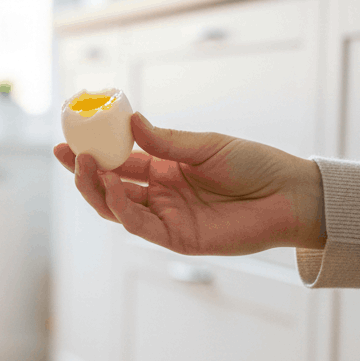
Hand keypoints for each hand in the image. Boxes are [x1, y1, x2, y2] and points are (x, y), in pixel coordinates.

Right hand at [53, 113, 325, 255]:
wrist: (290, 195)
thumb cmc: (255, 166)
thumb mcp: (206, 146)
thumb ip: (167, 141)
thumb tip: (132, 122)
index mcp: (165, 169)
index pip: (119, 161)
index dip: (93, 152)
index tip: (69, 138)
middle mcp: (160, 195)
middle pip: (110, 188)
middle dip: (85, 173)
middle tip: (69, 155)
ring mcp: (167, 218)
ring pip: (118, 209)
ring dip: (98, 190)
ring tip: (87, 166)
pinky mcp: (177, 239)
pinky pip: (141, 226)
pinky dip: (123, 209)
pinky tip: (114, 189)